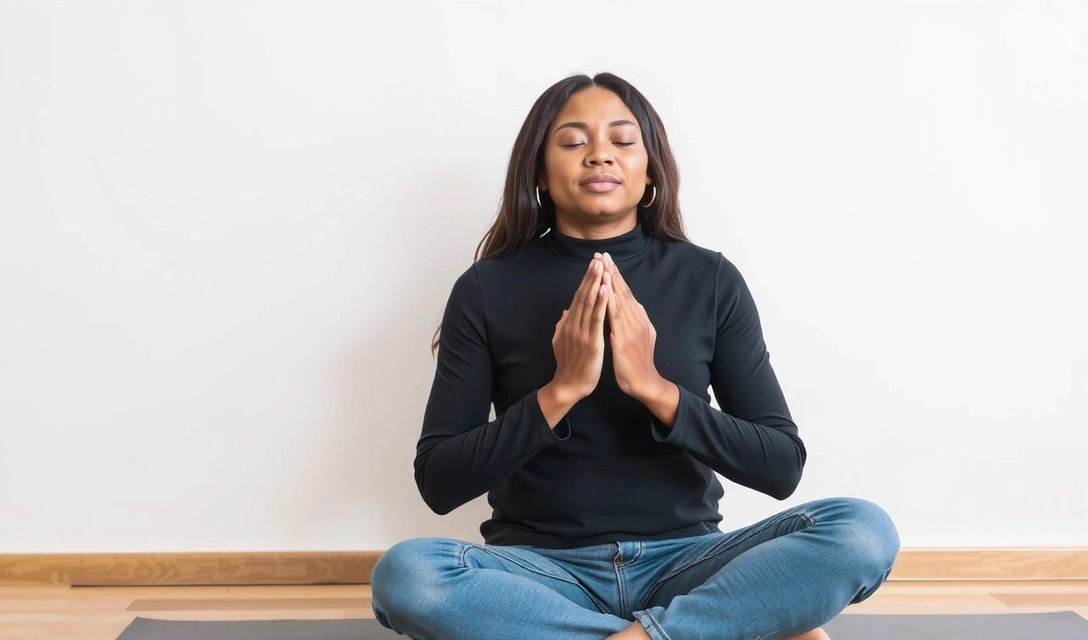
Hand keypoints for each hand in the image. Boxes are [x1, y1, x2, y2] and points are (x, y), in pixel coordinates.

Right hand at [549, 256, 611, 401]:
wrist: (569, 386)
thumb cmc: (569, 365)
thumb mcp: (562, 341)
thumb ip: (563, 326)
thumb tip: (565, 313)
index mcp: (570, 324)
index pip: (579, 297)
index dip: (586, 280)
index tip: (593, 264)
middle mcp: (574, 324)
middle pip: (584, 295)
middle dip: (591, 276)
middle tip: (598, 258)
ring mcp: (582, 332)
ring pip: (589, 303)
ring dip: (596, 284)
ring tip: (602, 267)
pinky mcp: (591, 342)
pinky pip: (597, 319)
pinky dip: (601, 303)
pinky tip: (606, 291)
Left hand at [599, 252, 662, 399]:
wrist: (644, 383)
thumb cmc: (636, 363)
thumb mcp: (634, 337)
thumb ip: (628, 323)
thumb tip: (625, 310)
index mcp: (637, 319)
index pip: (624, 293)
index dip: (615, 276)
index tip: (605, 261)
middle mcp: (636, 319)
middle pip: (623, 291)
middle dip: (611, 271)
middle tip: (602, 254)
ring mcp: (631, 327)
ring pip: (620, 299)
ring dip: (610, 280)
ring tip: (602, 264)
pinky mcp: (624, 338)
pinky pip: (616, 316)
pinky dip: (610, 301)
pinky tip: (605, 289)